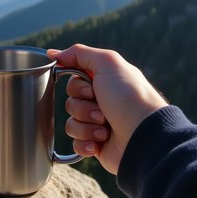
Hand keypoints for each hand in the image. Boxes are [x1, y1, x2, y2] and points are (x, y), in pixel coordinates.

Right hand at [47, 44, 167, 173]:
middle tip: (102, 111)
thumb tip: (52, 53)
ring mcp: (98, 124)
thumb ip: (79, 53)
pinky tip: (100, 142)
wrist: (144, 136)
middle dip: (83, 107)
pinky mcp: (96, 144)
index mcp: (103, 82)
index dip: (77, 86)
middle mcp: (101, 102)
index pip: (72, 80)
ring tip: (105, 128)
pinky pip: (75, 143)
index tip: (91, 88)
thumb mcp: (107, 63)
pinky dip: (86, 143)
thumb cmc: (129, 98)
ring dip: (86, 126)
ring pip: (71, 123)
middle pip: (70, 102)